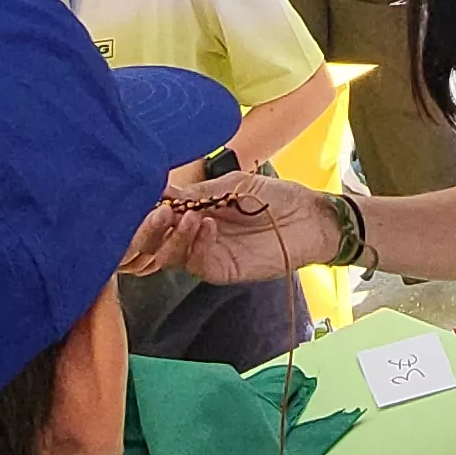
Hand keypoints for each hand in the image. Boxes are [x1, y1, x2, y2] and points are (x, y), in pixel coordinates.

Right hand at [131, 172, 342, 284]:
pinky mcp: (222, 270)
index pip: (157, 217)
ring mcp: (207, 254)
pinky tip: (207, 225)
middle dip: (148, 230)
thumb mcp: (235, 184)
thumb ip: (201, 192)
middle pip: (153, 243)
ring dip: (172, 236)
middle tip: (159, 212)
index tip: (145, 196)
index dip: (146, 210)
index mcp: (193, 211)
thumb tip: (163, 191)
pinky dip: (198, 243)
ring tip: (184, 216)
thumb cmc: (277, 197)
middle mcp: (194, 236)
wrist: (310, 217)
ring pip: (170, 256)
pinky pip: (198, 262)